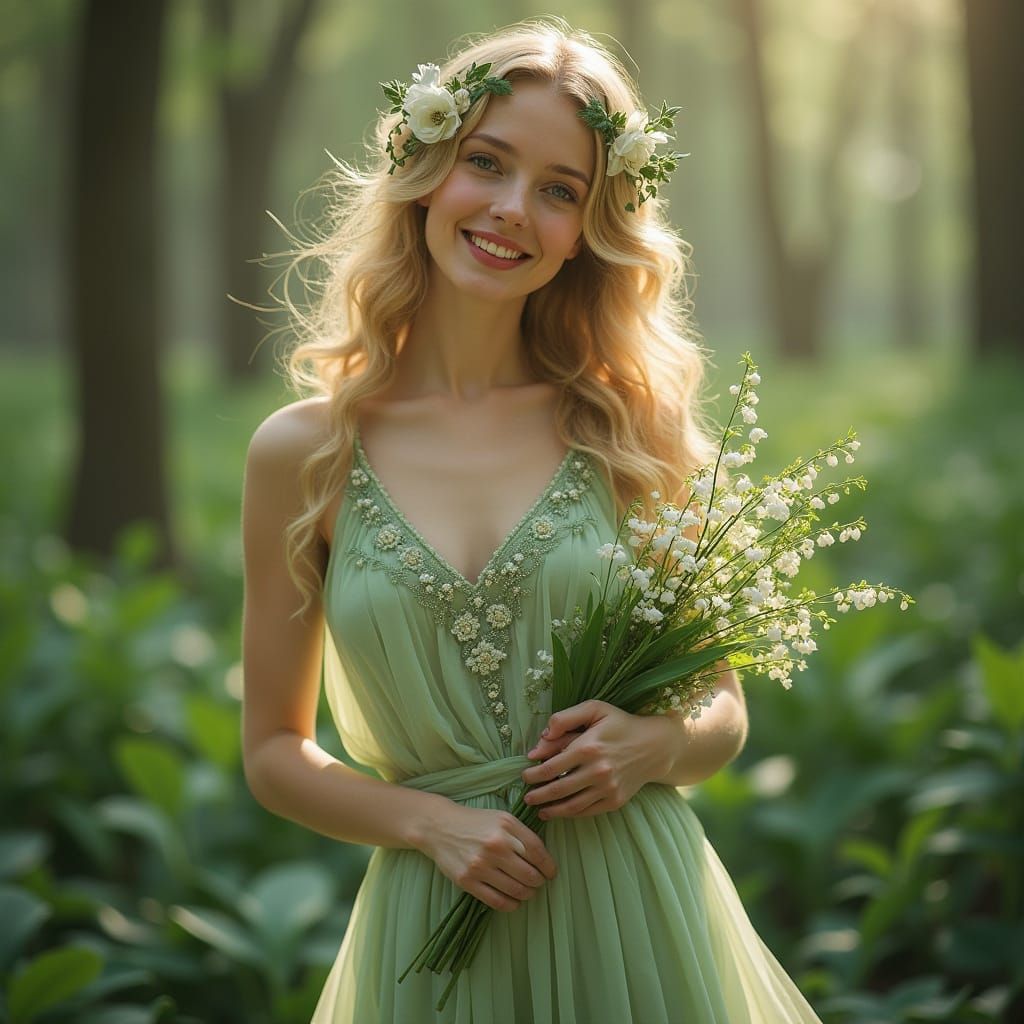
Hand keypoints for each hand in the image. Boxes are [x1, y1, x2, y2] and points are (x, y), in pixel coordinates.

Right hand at [420, 803, 557, 911]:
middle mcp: (495, 846)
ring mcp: (480, 865)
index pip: (537, 852)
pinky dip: (511, 905)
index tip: (551, 873)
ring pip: (516, 890)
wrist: (440, 827)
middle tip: (538, 882)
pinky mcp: (467, 881)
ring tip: (527, 891)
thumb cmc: (476, 822)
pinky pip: (497, 901)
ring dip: (527, 894)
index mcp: (506, 826)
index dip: (549, 866)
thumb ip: (522, 834)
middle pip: (530, 874)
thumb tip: (544, 858)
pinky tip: (514, 901)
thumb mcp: (501, 818)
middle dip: (539, 882)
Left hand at [521, 700, 675, 819]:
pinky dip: (570, 814)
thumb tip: (541, 738)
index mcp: (588, 746)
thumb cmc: (620, 724)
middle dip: (537, 794)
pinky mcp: (615, 801)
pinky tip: (559, 812)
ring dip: (551, 809)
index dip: (533, 774)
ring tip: (538, 808)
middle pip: (558, 789)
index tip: (524, 776)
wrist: (654, 746)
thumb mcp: (594, 709)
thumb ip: (565, 719)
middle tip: (526, 796)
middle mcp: (598, 770)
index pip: (551, 767)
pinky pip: (587, 811)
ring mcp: (607, 788)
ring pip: (571, 805)